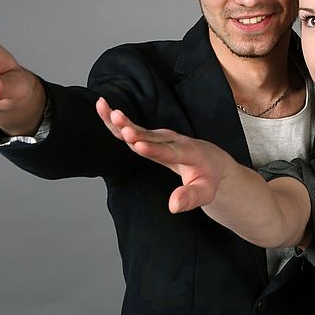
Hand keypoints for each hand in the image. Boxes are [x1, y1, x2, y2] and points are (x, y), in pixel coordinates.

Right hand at [96, 97, 231, 212]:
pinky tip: (103, 109)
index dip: (153, 149)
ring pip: (139, 128)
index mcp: (189, 154)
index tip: (138, 145)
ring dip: (121, 120)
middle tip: (119, 122)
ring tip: (103, 107)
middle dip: (134, 129)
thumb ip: (190, 198)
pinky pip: (133, 128)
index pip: (169, 152)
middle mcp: (174, 141)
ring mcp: (162, 137)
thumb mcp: (205, 193)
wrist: (211, 161)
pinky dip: (118, 121)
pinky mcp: (152, 136)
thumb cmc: (208, 179)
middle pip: (150, 135)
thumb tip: (173, 206)